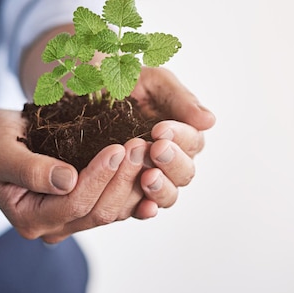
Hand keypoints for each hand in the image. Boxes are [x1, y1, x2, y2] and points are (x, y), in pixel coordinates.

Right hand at [0, 110, 154, 242]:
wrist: (1, 141)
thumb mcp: (2, 152)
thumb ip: (28, 170)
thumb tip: (67, 181)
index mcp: (29, 220)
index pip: (73, 204)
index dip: (98, 178)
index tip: (117, 148)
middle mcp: (53, 228)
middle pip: (99, 212)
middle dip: (122, 179)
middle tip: (140, 145)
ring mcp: (72, 222)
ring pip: (114, 211)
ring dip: (134, 182)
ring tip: (148, 150)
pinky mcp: (88, 209)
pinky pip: (119, 206)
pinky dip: (136, 188)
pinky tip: (152, 168)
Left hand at [131, 67, 215, 211]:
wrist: (84, 92)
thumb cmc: (122, 85)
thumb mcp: (151, 83)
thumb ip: (179, 99)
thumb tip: (209, 121)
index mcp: (180, 136)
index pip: (193, 143)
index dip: (181, 138)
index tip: (160, 130)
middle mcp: (168, 161)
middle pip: (184, 173)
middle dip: (172, 162)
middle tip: (155, 150)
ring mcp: (148, 179)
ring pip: (168, 195)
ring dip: (162, 188)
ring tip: (148, 177)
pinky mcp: (126, 194)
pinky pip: (140, 209)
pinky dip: (145, 210)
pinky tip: (144, 207)